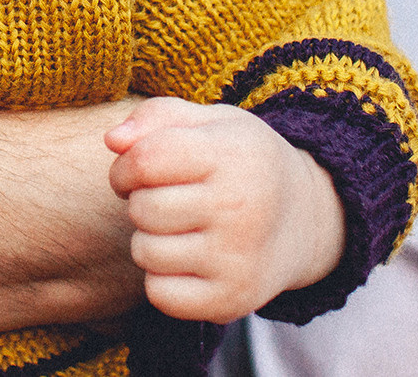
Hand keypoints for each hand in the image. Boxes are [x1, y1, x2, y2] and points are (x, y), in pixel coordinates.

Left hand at [104, 97, 344, 323]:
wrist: (304, 220)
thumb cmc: (241, 162)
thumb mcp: (211, 122)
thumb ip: (156, 117)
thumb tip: (112, 140)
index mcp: (233, 155)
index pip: (146, 160)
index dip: (126, 166)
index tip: (137, 170)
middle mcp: (241, 207)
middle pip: (143, 208)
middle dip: (141, 201)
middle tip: (168, 199)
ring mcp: (239, 259)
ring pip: (146, 252)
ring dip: (150, 239)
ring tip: (179, 228)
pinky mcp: (233, 300)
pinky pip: (159, 293)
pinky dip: (161, 278)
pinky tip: (188, 260)